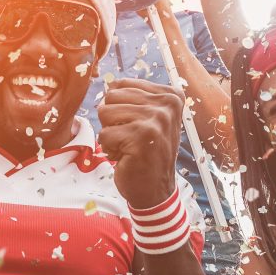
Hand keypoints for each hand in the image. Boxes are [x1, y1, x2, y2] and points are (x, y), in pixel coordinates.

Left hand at [97, 79, 183, 207]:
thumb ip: (132, 97)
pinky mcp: (141, 136)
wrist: (155, 189)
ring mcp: (156, 119)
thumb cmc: (147, 152)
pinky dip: (109, 149)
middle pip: (111, 96)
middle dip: (112, 120)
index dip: (119, 107)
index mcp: (171, 95)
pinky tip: (127, 157)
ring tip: (128, 146)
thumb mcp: (147, 118)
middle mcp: (168, 103)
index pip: (121, 84)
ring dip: (110, 134)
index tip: (136, 126)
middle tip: (130, 138)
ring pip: (104, 112)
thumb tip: (108, 85)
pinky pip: (104, 134)